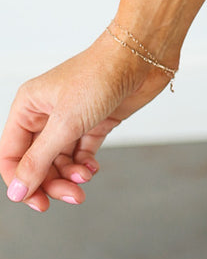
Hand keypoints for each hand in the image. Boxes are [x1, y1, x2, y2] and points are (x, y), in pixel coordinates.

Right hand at [1, 34, 173, 212]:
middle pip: (38, 162)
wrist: (141, 55)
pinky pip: (82, 153)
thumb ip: (39, 160)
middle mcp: (46, 113)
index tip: (38, 203)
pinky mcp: (94, 122)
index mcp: (28, 107)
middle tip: (72, 195)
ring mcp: (71, 118)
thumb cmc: (100, 75)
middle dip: (52, 181)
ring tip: (86, 178)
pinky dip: (85, 165)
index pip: (11, 155)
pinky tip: (93, 169)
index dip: (21, 181)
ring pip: (60, 160)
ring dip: (71, 175)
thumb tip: (17, 192)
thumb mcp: (65, 123)